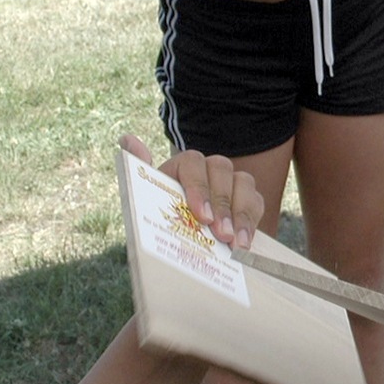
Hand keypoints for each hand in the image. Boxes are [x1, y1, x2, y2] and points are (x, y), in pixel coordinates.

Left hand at [119, 133, 261, 248]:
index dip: (199, 187)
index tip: (201, 216)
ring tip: (236, 244)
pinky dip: (251, 223)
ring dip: (241, 215)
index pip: (192, 163)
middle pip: (221, 171)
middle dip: (222, 205)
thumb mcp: (149, 201)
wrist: (184, 241)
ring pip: (243, 183)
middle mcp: (208, 168)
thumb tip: (127, 139)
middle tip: (221, 235)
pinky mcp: (248, 199)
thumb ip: (140, 172)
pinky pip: (256, 202)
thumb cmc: (164, 219)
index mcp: (182, 166)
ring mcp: (231, 181)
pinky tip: (245, 245)